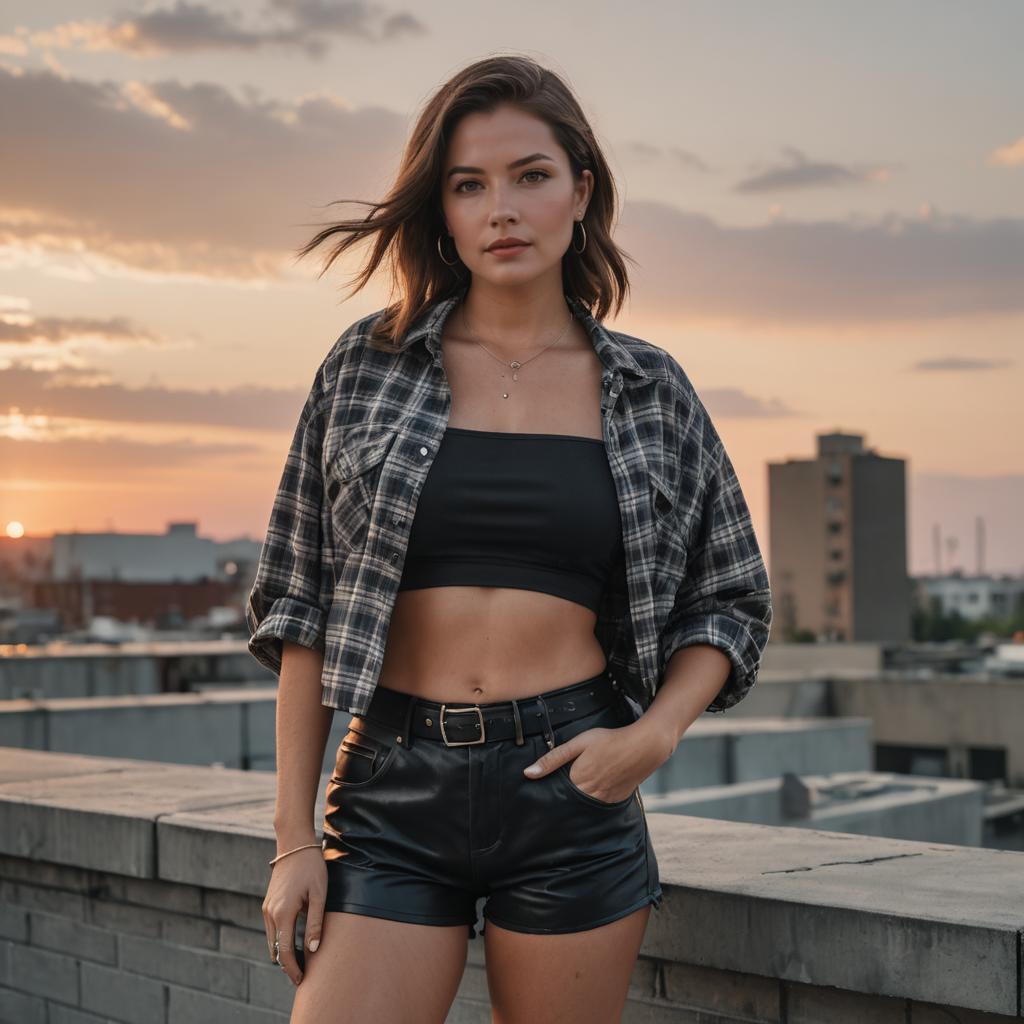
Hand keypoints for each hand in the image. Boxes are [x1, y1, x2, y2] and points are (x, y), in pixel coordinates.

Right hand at [262, 846, 325, 986]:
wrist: (295, 845)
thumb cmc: (311, 867)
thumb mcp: (319, 894)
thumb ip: (315, 922)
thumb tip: (313, 950)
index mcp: (283, 913)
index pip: (285, 951)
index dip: (293, 969)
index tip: (302, 980)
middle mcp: (270, 913)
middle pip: (276, 949)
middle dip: (287, 964)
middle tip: (302, 975)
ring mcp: (266, 908)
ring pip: (272, 940)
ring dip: (283, 952)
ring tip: (300, 961)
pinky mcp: (267, 903)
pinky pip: (271, 929)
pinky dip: (280, 940)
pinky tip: (293, 942)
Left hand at [522, 720, 670, 802]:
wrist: (644, 747)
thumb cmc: (610, 741)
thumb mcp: (579, 743)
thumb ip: (553, 758)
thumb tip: (528, 773)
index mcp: (577, 781)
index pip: (555, 798)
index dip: (547, 799)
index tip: (537, 803)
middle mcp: (590, 795)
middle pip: (568, 807)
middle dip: (560, 806)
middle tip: (548, 808)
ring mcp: (604, 800)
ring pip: (583, 810)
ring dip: (575, 808)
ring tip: (570, 802)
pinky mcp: (616, 801)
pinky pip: (599, 809)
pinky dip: (592, 806)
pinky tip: (589, 798)